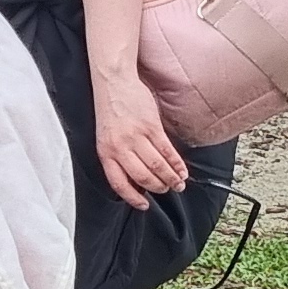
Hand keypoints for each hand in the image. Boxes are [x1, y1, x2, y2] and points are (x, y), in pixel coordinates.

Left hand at [92, 68, 186, 209]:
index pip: (118, 183)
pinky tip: (182, 170)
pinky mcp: (150, 127)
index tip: (144, 205)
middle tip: (167, 190)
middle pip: (142, 177)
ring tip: (178, 183)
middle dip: (158, 187)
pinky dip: (177, 163)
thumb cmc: (110, 109)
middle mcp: (119, 147)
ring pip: (157, 166)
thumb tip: (136, 176)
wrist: (113, 82)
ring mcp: (135, 137)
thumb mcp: (107, 137)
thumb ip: (119, 155)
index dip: (133, 197)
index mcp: (105, 152)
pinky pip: (167, 151)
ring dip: (171, 178)